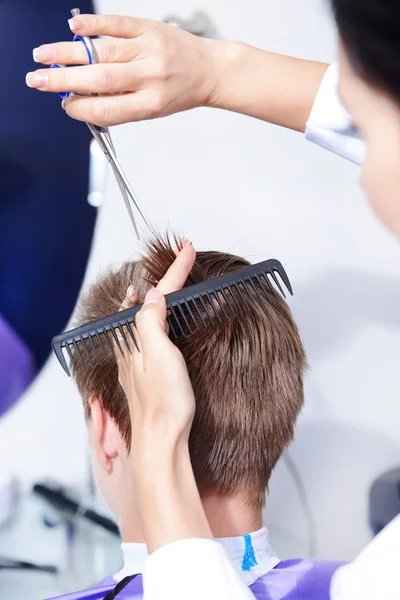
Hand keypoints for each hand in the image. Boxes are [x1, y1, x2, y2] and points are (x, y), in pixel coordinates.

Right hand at [27, 14, 224, 126]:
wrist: (209, 70)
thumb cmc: (178, 92)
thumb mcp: (152, 109)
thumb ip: (120, 105)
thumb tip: (80, 100)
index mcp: (150, 104)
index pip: (107, 109)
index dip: (80, 109)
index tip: (64, 105)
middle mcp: (150, 78)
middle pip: (99, 79)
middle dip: (63, 80)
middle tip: (38, 80)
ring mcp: (149, 50)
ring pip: (102, 51)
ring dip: (67, 52)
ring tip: (43, 55)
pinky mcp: (149, 28)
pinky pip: (117, 24)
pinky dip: (93, 25)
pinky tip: (73, 27)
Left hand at [116, 241, 195, 449]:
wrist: (161, 441)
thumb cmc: (164, 403)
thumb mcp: (159, 355)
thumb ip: (151, 321)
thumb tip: (151, 294)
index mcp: (134, 337)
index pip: (156, 295)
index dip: (174, 270)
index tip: (187, 248)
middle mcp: (131, 346)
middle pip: (145, 301)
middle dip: (163, 278)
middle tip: (178, 260)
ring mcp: (135, 359)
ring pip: (143, 317)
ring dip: (157, 297)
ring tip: (166, 282)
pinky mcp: (144, 371)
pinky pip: (146, 333)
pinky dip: (156, 318)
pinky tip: (156, 322)